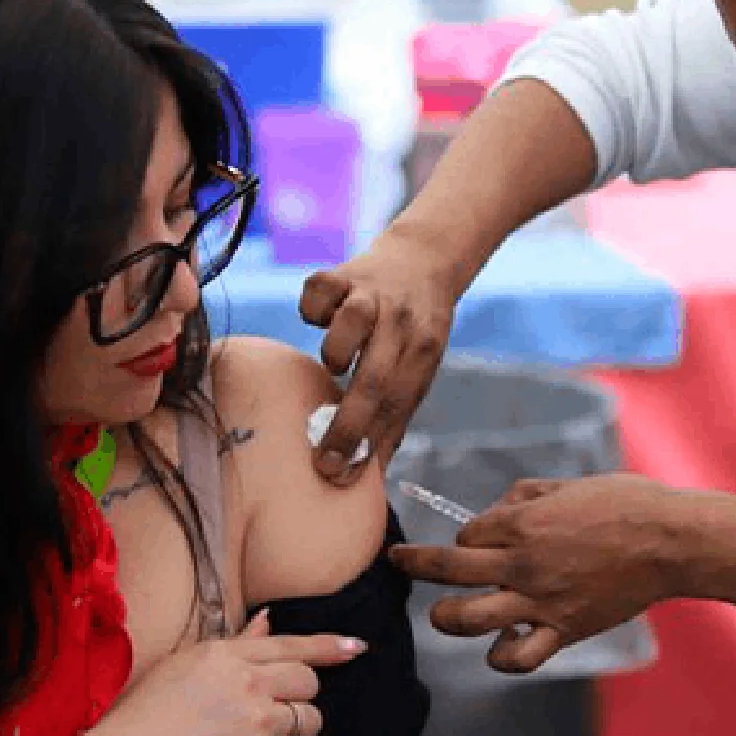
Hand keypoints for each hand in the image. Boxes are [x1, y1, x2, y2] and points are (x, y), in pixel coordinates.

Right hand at [30, 610, 364, 735]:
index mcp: (225, 654)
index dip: (329, 647)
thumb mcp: (182, 664)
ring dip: (288, 734)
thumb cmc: (140, 718)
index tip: (356, 647)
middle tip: (271, 713)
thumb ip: (234, 645)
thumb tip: (268, 622)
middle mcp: (246, 681)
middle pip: (308, 684)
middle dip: (299, 699)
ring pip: (306, 723)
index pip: (291, 645)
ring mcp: (256, 720)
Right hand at [298, 224, 459, 483]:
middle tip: (322, 461)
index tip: (340, 478)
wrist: (423, 257)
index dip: (368, 444)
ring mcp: (369, 295)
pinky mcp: (338, 274)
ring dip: (336, 353)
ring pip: (348, 327)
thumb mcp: (421, 365)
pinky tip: (320, 318)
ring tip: (335, 363)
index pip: (397, 405)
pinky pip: (315, 296)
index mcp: (423, 349)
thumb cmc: (416, 328)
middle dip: (346, 426)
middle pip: (374, 380)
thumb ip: (398, 414)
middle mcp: (399, 321)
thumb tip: (371, 471)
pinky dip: (312, 311)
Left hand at [391, 475, 683, 673]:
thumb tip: (501, 506)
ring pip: (468, 619)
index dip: (466, 535)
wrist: (671, 542)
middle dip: (414, 564)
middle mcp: (523, 563)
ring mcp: (540, 601)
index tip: (477, 538)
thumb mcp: (569, 485)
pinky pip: (519, 657)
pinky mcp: (564, 630)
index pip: (466, 534)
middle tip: (399, 563)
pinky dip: (501, 656)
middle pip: (448, 569)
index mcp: (523, 523)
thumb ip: (527, 495)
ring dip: (445, 619)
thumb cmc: (626, 504)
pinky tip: (500, 645)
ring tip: (442, 617)